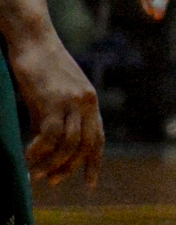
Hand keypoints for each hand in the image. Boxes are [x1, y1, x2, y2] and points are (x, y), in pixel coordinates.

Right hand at [14, 30, 100, 184]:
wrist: (33, 42)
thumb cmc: (39, 68)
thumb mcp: (52, 96)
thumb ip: (52, 120)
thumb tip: (45, 150)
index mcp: (90, 102)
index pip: (98, 138)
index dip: (94, 162)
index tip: (90, 182)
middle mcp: (87, 103)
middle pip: (86, 145)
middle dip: (70, 168)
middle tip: (51, 181)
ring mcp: (72, 102)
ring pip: (68, 144)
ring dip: (52, 163)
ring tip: (36, 174)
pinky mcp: (53, 100)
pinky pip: (50, 135)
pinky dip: (39, 150)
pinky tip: (27, 157)